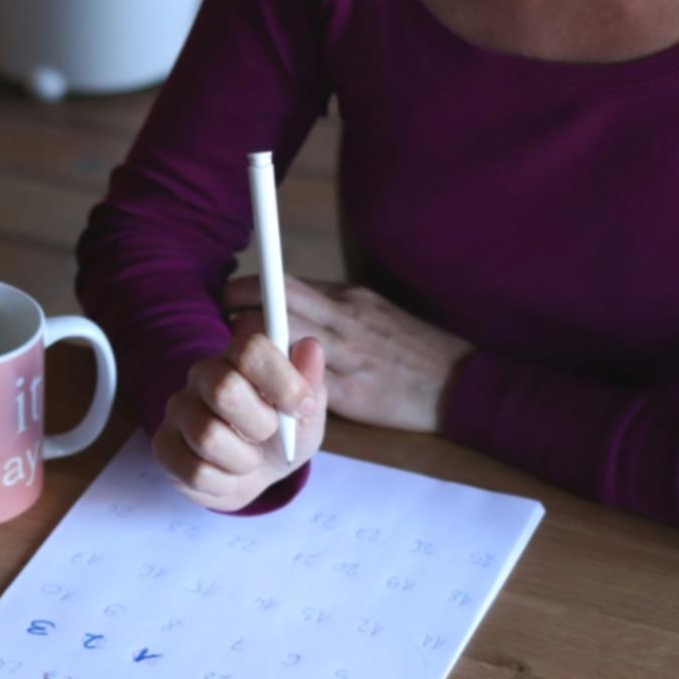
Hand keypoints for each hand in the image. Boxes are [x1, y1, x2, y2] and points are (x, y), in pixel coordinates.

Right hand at [152, 331, 326, 511]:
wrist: (258, 475)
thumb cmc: (283, 434)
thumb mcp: (308, 412)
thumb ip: (310, 380)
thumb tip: (310, 347)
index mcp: (239, 356)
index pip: (250, 348)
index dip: (282, 380)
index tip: (302, 407)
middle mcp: (202, 374)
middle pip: (223, 389)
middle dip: (261, 424)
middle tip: (269, 435)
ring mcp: (178, 410)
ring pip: (207, 436)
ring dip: (244, 460)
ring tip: (250, 460)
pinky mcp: (164, 447)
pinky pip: (195, 471)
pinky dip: (225, 483)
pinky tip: (228, 476)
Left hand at [224, 275, 472, 432]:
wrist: (461, 385)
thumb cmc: (417, 354)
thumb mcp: (378, 316)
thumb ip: (338, 311)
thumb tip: (297, 310)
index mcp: (350, 298)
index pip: (286, 283)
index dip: (250, 290)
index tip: (229, 299)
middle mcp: (345, 317)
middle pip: (274, 299)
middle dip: (237, 307)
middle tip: (217, 325)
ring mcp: (348, 353)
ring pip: (280, 337)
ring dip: (247, 347)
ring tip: (231, 360)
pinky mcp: (351, 390)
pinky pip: (299, 383)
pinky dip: (272, 385)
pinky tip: (259, 395)